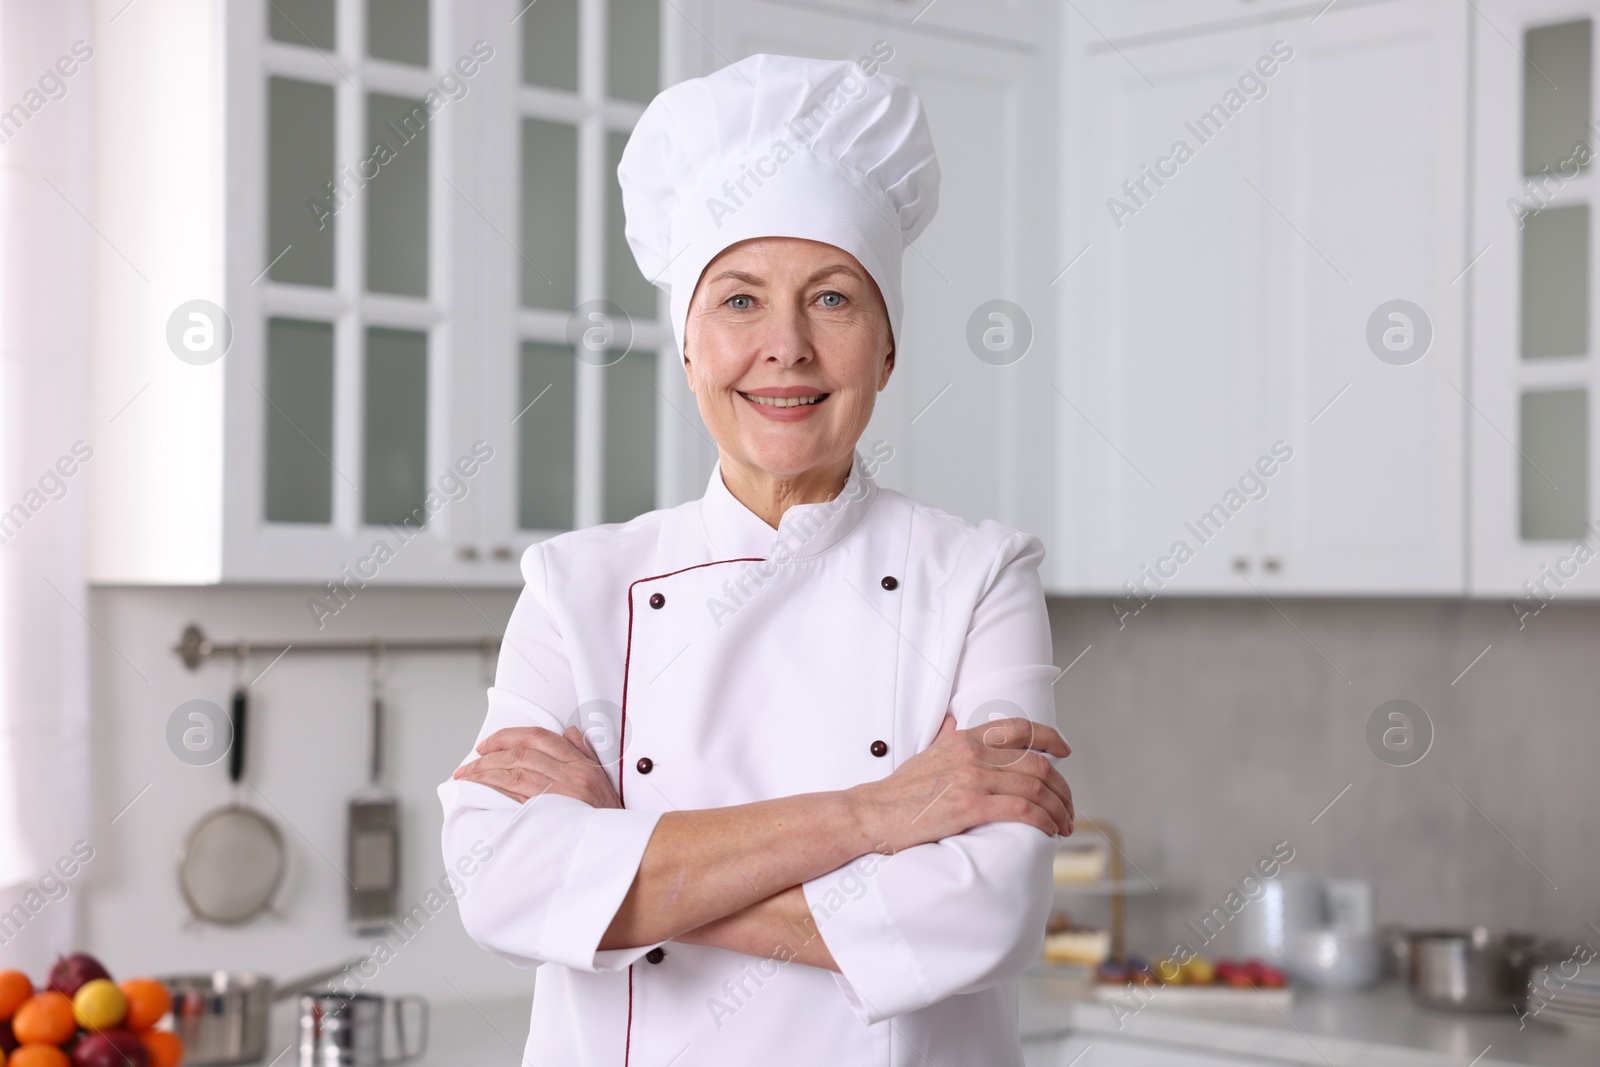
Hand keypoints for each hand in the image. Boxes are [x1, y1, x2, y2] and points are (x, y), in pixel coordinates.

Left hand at [452, 725, 621, 807]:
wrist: (620, 848)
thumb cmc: (609, 818)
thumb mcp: (603, 779)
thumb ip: (584, 753)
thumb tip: (569, 733)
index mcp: (581, 764)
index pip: (540, 737)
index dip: (509, 736)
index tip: (489, 744)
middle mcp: (571, 776)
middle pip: (521, 754)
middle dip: (489, 755)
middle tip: (470, 763)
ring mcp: (561, 796)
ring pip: (514, 773)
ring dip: (485, 773)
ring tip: (468, 777)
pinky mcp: (550, 816)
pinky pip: (516, 798)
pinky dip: (495, 792)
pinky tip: (481, 792)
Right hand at [849, 715, 1072, 851]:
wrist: (872, 813)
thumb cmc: (898, 791)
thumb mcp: (926, 754)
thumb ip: (945, 738)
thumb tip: (952, 724)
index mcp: (965, 739)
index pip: (1019, 728)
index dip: (1050, 737)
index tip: (1065, 753)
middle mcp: (972, 753)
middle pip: (1037, 762)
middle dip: (1062, 787)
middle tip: (1068, 807)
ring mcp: (972, 779)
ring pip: (1035, 787)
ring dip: (1058, 808)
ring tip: (1064, 825)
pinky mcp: (970, 806)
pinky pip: (1022, 810)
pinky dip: (1043, 820)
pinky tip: (1048, 831)